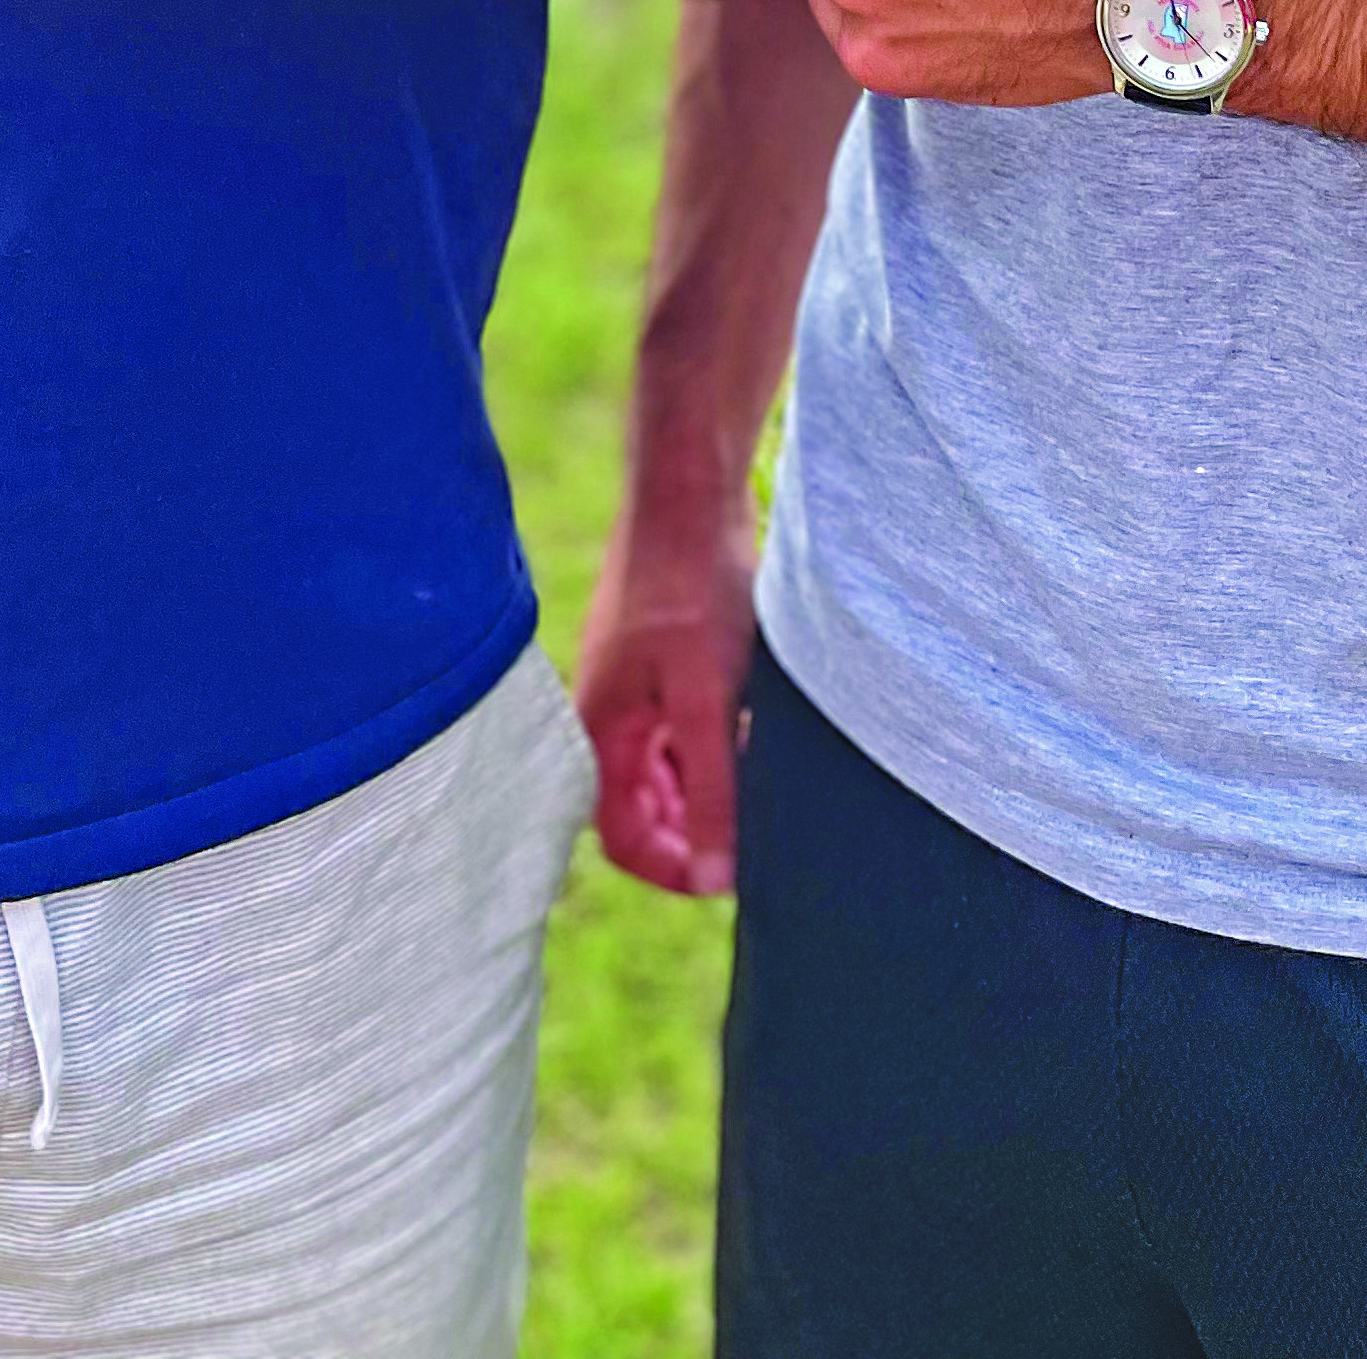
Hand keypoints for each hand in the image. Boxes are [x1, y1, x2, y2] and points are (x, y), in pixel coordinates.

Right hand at [575, 492, 758, 896]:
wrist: (693, 490)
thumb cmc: (691, 588)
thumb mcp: (705, 699)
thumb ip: (709, 788)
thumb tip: (716, 877)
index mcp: (601, 730)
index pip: (622, 837)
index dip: (673, 865)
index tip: (732, 869)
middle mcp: (612, 714)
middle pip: (648, 806)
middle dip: (698, 824)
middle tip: (759, 820)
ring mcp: (640, 685)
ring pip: (674, 765)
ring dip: (715, 779)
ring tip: (764, 765)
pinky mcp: (669, 658)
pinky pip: (691, 725)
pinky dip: (724, 738)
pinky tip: (762, 721)